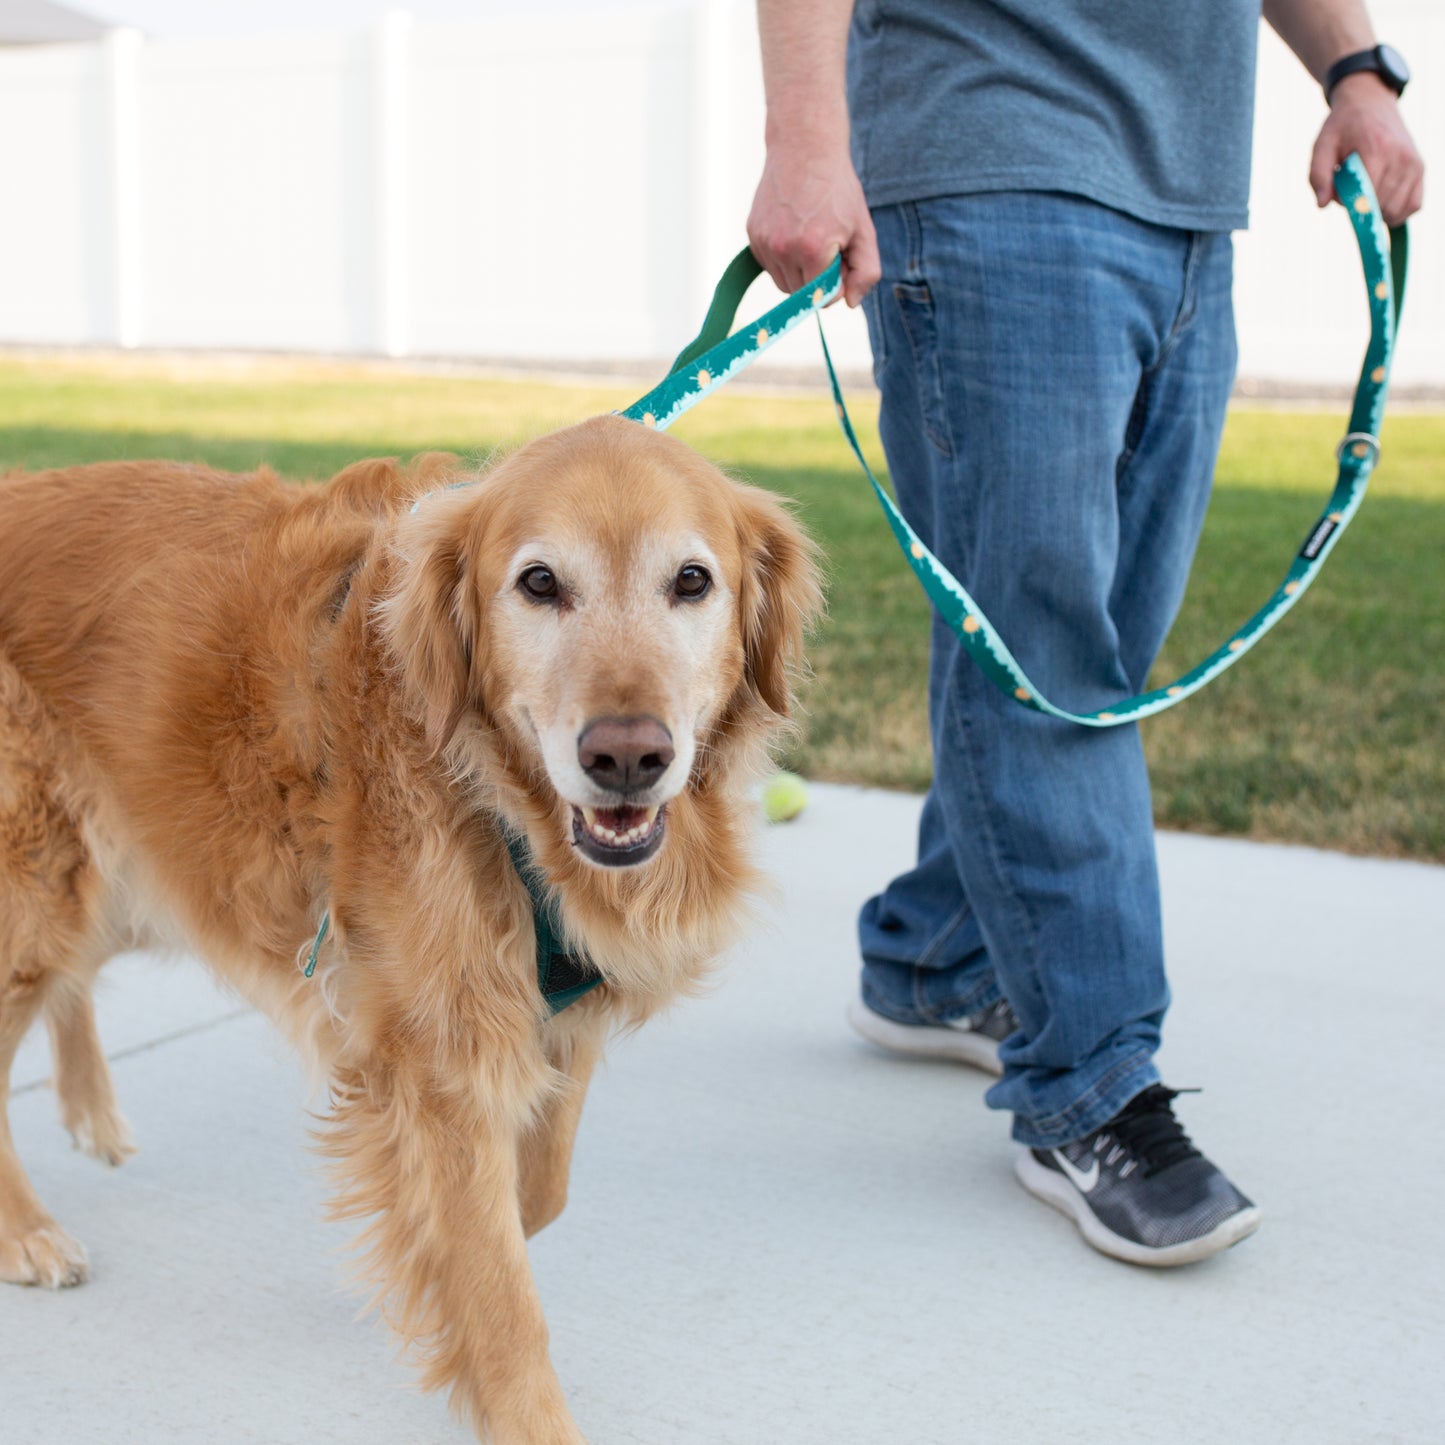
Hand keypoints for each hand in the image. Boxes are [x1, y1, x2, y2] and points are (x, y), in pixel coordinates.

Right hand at [747, 140, 880, 306]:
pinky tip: (793, 231)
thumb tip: (850, 303)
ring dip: (799, 272)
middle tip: (828, 245)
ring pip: (783, 284)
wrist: (804, 148)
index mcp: (813, 250)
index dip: (838, 282)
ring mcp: (764, 242)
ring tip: (810, 238)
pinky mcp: (752, 235)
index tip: (842, 256)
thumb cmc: (838, 190)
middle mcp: (783, 249)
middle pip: (801, 295)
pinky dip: (783, 259)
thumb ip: (866, 272)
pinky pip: (769, 266)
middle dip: (817, 279)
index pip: (824, 297)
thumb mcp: (864, 229)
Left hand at [1310, 72, 1423, 225]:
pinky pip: (1413, 205)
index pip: (1366, 195)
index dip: (1349, 202)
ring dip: (1376, 210)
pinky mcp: (1420, 168)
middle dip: (1360, 205)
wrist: (1370, 103)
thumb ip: (1318, 176)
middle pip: (1380, 206)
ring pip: (1395, 211)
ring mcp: (1414, 163)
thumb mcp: (1322, 146)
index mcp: (1376, 149)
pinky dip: (1397, 211)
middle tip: (1352, 186)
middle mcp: (1401, 157)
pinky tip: (1382, 200)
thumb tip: (1322, 205)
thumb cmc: (1343, 127)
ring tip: (1366, 188)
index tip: (1341, 194)